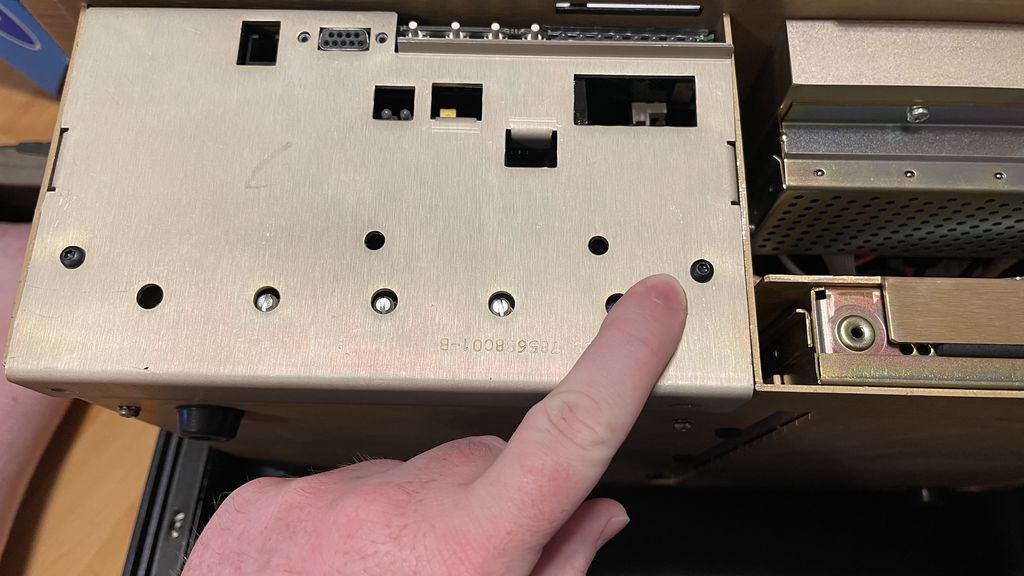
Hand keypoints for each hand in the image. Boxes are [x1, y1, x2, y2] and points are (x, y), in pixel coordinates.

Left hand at [183, 274, 687, 574]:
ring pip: (405, 475)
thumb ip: (556, 574)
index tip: (651, 307)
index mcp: (462, 558)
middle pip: (481, 461)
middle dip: (489, 504)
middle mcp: (389, 516)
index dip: (622, 359)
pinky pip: (333, 487)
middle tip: (463, 572)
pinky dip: (346, 522)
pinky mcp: (262, 503)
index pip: (568, 434)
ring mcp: (318, 502)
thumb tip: (593, 517)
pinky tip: (334, 575)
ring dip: (411, 519)